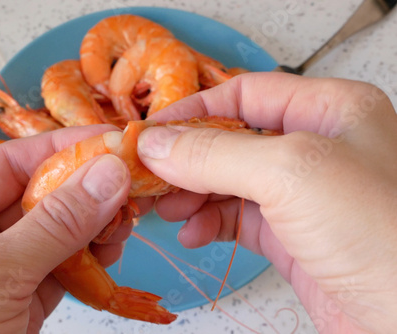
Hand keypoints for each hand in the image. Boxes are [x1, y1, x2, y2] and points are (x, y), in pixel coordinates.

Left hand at [0, 124, 131, 333]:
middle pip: (40, 194)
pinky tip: (112, 253)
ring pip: (60, 230)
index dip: (60, 148)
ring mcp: (2, 270)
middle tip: (128, 188)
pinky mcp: (25, 300)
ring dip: (96, 224)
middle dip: (86, 189)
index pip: (9, 164)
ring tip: (125, 224)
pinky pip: (65, 266)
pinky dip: (93, 258)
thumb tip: (108, 174)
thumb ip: (54, 224)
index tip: (109, 141)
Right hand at [138, 73, 396, 333]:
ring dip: (192, 193)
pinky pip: (238, 219)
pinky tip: (192, 233)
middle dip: (187, 158)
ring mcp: (304, 195)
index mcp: (329, 110)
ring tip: (165, 208)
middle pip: (232, 140)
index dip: (195, 110)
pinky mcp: (293, 237)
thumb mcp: (292, 172)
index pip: (246, 94)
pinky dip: (208, 223)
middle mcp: (317, 147)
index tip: (151, 131)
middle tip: (148, 175)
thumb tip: (155, 142)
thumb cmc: (381, 234)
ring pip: (229, 181)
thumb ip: (216, 154)